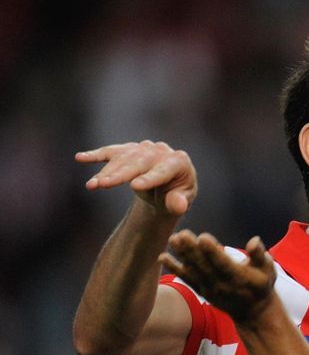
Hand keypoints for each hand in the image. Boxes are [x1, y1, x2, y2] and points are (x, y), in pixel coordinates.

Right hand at [76, 141, 196, 216]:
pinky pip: (111, 152)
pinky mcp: (128, 150)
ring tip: (92, 186)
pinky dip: (95, 155)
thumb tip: (178, 206)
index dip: (150, 178)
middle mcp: (160, 150)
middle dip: (119, 174)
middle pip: (138, 162)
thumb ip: (179, 203)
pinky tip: (80, 157)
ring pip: (122, 158)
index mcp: (179, 161)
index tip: (135, 186)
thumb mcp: (182, 200)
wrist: (169, 184)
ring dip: (105, 172)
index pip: (163, 169)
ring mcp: (143, 148)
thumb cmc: (177, 193)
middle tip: (103, 185)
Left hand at [160, 231, 277, 324]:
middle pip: (205, 266)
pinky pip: (186, 279)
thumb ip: (260, 255)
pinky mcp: (201, 291)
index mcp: (239, 277)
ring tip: (173, 239)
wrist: (253, 312)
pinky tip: (162, 257)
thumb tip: (254, 240)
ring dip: (182, 256)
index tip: (203, 237)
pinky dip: (174, 268)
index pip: (223, 264)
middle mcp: (222, 284)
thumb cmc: (261, 285)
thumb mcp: (268, 270)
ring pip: (194, 271)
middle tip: (182, 234)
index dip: (213, 252)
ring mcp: (210, 289)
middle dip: (192, 250)